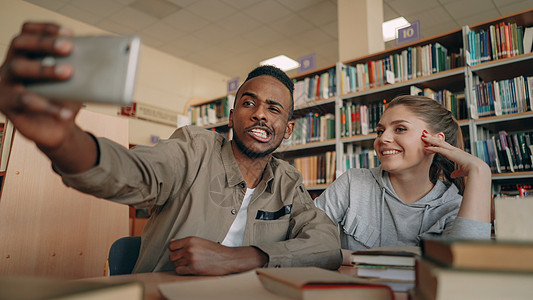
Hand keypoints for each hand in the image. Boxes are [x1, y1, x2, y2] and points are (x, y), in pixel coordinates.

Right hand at [0, 22, 80, 149]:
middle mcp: (11, 64)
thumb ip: (78, 68)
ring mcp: (5, 83)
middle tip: (68, 47)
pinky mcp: (6, 103)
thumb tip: (98, 55)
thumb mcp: (72, 82)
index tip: (70, 33)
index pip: (28, 31)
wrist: (56, 129)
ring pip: (19, 68)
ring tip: (68, 72)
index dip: (46, 28)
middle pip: (21, 44)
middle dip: (44, 42)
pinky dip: (48, 106)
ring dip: (44, 69)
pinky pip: (26, 101)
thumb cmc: (63, 100)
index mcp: (25, 54)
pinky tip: (66, 112)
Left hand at [168, 236, 267, 275]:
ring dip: (180, 265)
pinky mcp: (193, 268)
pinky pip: (179, 271)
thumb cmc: (216, 251)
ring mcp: (191, 258)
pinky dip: (183, 271)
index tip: (177, 252)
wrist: (228, 258)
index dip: (173, 250)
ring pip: (175, 264)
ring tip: (188, 264)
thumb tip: (173, 242)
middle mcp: (189, 248)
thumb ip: (186, 242)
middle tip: (183, 259)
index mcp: (191, 240)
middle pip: (172, 255)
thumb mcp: (201, 241)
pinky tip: (189, 268)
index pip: (171, 245)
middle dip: (176, 258)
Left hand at [421, 130, 489, 177]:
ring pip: (439, 143)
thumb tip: (453, 175)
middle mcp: (454, 150)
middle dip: (432, 137)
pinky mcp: (451, 154)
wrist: (477, 169)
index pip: (445, 145)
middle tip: (424, 134)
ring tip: (422, 137)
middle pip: (441, 141)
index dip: (438, 142)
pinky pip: (439, 150)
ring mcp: (452, 151)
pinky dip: (432, 148)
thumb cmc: (472, 170)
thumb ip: (457, 173)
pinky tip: (425, 147)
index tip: (432, 140)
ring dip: (430, 140)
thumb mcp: (462, 171)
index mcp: (457, 152)